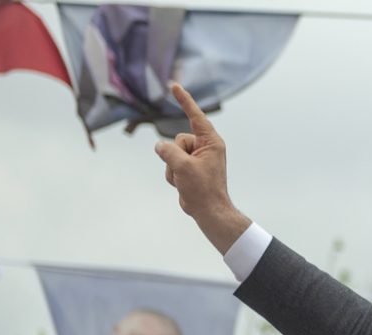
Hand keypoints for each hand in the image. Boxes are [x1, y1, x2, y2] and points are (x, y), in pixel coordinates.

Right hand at [154, 82, 250, 252]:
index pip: (195, 116)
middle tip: (186, 172)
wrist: (208, 212)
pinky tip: (183, 186)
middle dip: (175, 156)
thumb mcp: (183, 167)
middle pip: (177, 140)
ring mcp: (196, 158)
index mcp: (211, 142)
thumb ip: (168, 151)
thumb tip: (159, 146)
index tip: (174, 85)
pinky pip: (171, 165)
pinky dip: (173, 176)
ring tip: (186, 181)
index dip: (184, 100)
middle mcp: (205, 147)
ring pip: (171, 154)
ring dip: (173, 169)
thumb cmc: (203, 190)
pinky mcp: (189, 168)